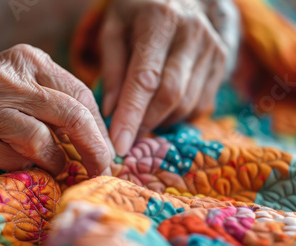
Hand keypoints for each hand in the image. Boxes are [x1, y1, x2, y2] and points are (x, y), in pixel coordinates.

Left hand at [100, 0, 231, 155]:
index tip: (117, 144)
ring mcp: (213, 48)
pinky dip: (179, 116)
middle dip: (146, 123)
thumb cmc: (138, 10)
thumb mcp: (114, 28)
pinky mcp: (223, 63)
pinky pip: (202, 103)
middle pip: (171, 95)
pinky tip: (162, 110)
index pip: (145, 79)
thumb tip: (110, 112)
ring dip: (161, 121)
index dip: (131, 115)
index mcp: (160, 21)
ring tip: (140, 120)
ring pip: (189, 103)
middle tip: (125, 136)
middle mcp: (193, 34)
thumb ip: (111, 68)